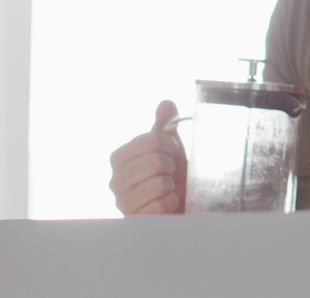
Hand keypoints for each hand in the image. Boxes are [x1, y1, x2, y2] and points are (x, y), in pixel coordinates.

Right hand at [108, 100, 187, 214]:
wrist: (179, 205)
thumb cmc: (171, 174)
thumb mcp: (170, 147)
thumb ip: (165, 126)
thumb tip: (166, 104)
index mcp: (120, 158)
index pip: (151, 141)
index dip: (168, 146)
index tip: (170, 154)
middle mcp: (115, 181)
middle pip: (157, 162)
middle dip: (171, 167)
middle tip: (170, 174)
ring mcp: (123, 203)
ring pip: (160, 184)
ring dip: (172, 186)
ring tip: (168, 189)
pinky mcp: (135, 221)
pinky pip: (161, 205)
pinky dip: (171, 203)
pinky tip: (167, 203)